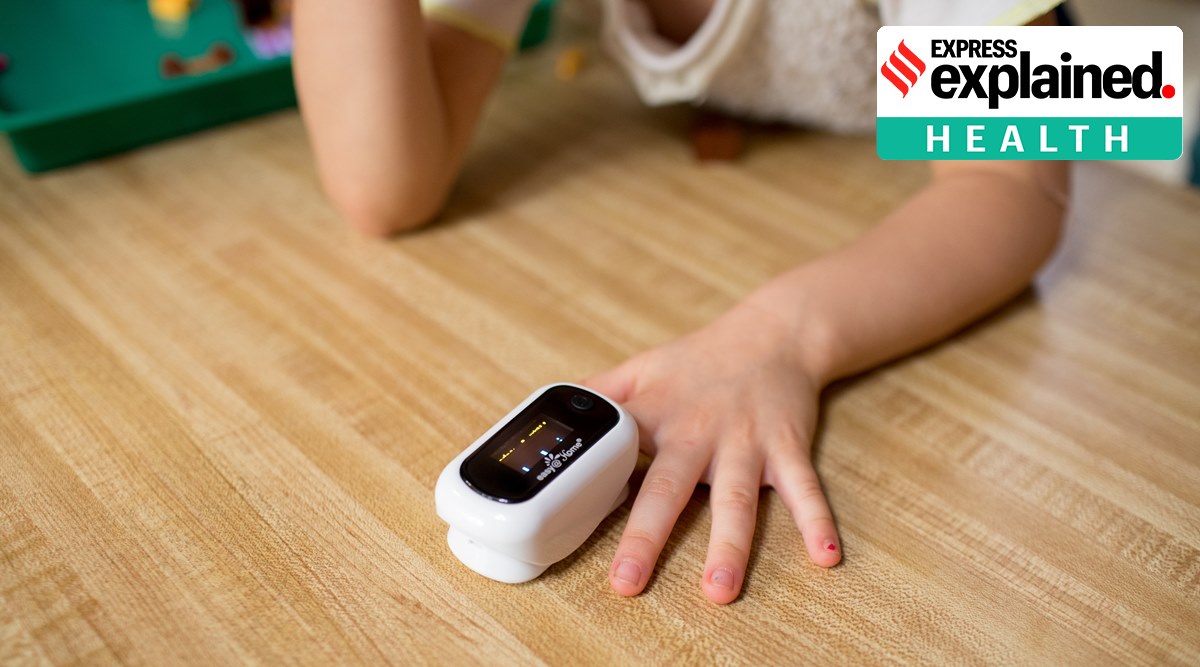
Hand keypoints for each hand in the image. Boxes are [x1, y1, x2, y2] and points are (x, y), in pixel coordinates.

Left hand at [586, 302, 841, 604]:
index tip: (566, 520)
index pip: (615, 451)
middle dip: (648, 536)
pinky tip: (825, 556)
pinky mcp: (787, 448)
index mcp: (656, 413)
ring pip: (737, 500)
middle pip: (669, 488)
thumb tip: (553, 413)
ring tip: (720, 589)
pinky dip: (816, 521)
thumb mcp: (642, 367)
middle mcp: (699, 431)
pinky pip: (804, 489)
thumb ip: (598, 395)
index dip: (590, 482)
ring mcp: (746, 442)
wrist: (774, 332)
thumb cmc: (701, 359)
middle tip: (629, 581)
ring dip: (730, 546)